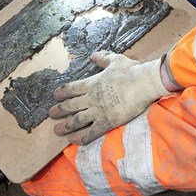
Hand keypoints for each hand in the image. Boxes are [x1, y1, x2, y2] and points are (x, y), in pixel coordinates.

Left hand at [49, 52, 170, 144]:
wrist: (144, 83)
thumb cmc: (131, 71)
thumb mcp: (115, 60)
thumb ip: (102, 58)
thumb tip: (93, 55)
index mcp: (92, 83)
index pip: (72, 88)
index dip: (62, 92)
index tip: (55, 96)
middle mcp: (91, 98)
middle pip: (70, 105)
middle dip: (59, 110)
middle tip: (51, 114)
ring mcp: (98, 111)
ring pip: (77, 120)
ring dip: (66, 126)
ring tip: (57, 130)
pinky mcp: (107, 122)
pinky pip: (91, 133)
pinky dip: (82, 137)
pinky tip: (74, 140)